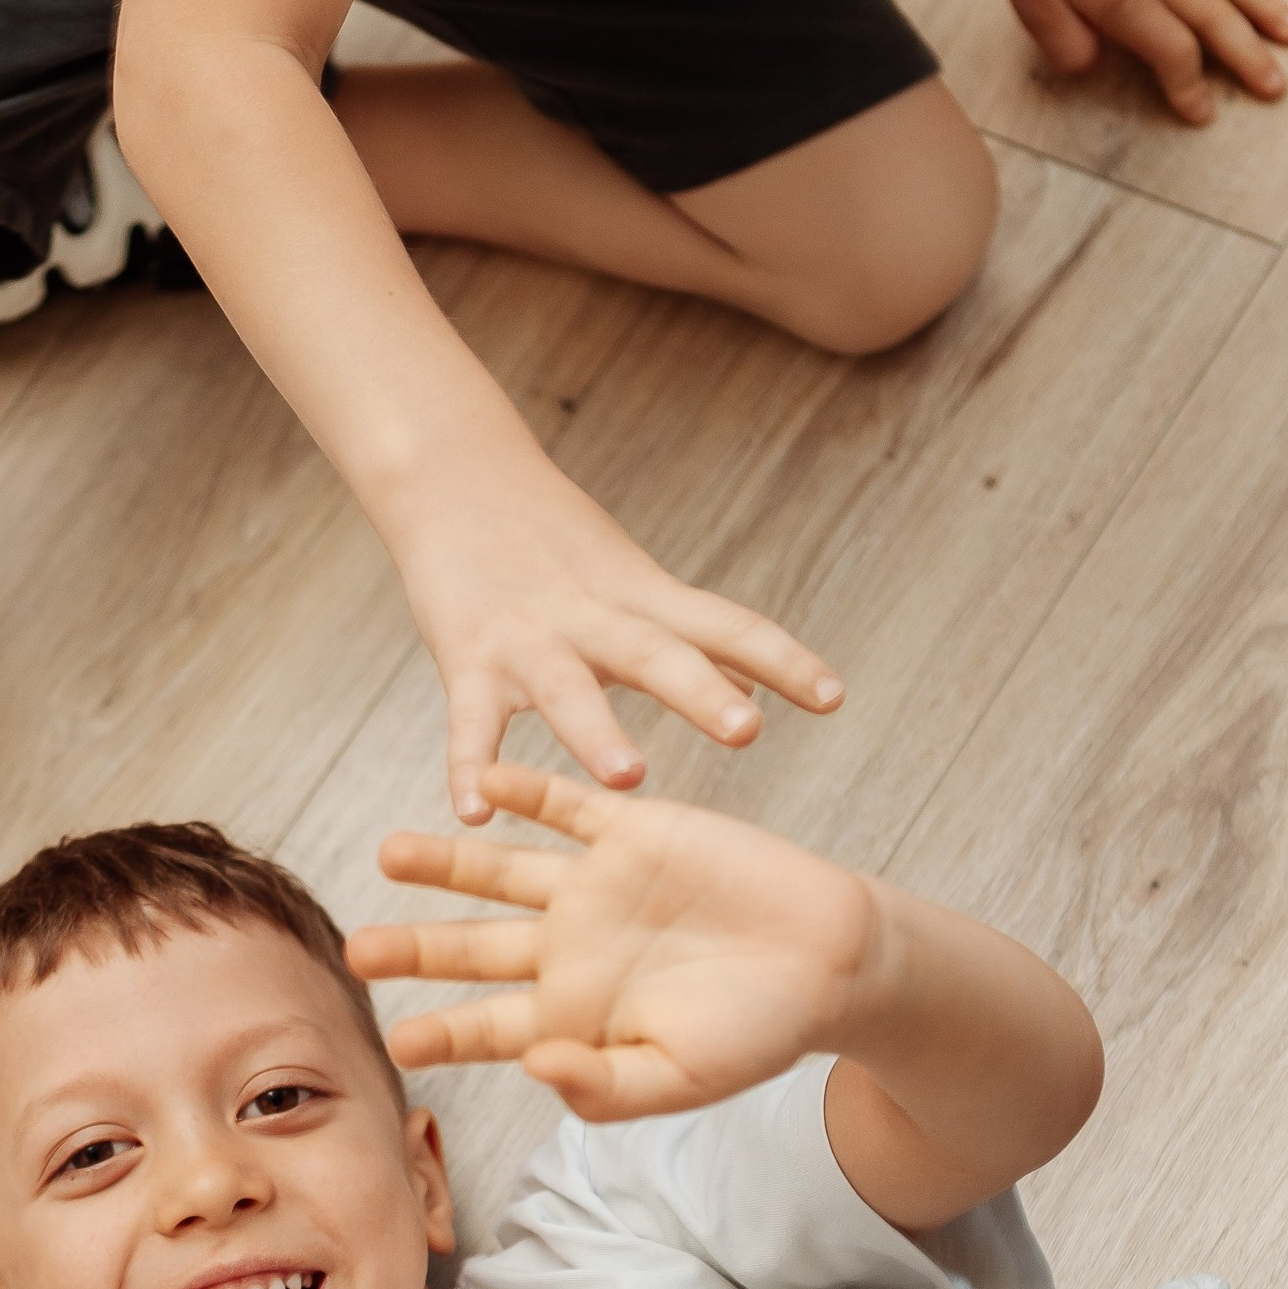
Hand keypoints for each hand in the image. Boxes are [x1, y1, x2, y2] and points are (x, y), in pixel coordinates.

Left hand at [347, 763, 882, 1118]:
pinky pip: (565, 805)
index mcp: (573, 1016)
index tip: (399, 1041)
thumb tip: (533, 1071)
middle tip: (357, 949)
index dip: (444, 1033)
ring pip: (499, 869)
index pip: (488, 1027)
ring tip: (388, 853)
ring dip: (446, 861)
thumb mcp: (681, 1077)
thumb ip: (605, 1084)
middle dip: (417, 949)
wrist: (830, 958)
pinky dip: (527, 791)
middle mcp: (569, 949)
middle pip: (473, 948)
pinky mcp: (631, 831)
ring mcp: (594, 886)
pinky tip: (482, 779)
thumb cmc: (758, 1033)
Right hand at [393, 458, 842, 825]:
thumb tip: (760, 680)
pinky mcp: (469, 660)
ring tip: (630, 777)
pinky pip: (471, 724)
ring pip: (568, 689)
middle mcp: (595, 619)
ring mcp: (530, 641)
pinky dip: (470, 768)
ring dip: (598, 733)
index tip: (833, 698)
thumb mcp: (634, 581)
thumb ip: (694, 638)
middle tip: (747, 731)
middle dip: (702, 693)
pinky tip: (476, 813)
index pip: (726, 626)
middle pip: (657, 654)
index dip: (782, 659)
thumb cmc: (550, 538)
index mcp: (642, 600)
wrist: (454, 475)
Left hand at [996, 0, 1287, 126]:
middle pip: (1216, 22)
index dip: (1190, 88)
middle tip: (1277, 87)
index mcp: (1128, 6)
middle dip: (1248, 58)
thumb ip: (1064, 44)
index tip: (1204, 113)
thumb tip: (1091, 68)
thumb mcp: (1034, 6)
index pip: (1173, 54)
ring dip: (1264, 8)